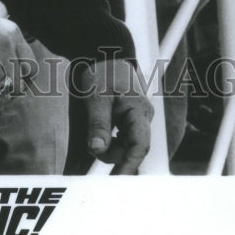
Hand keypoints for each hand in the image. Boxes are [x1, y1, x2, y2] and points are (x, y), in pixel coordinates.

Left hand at [73, 59, 152, 173]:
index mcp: (139, 111)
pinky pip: (121, 137)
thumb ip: (98, 125)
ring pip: (125, 144)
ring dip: (108, 146)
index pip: (140, 146)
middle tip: (92, 145)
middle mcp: (142, 117)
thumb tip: (97, 150)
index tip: (117, 181)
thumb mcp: (96, 98)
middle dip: (112, 152)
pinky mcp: (128, 118)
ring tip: (93, 133)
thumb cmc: (102, 72)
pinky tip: (99, 135)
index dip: (129, 165)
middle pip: (131, 148)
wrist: (103, 53)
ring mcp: (136, 118)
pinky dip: (110, 140)